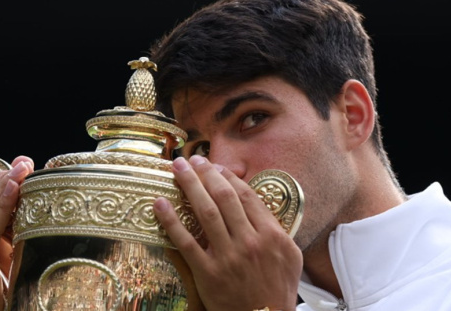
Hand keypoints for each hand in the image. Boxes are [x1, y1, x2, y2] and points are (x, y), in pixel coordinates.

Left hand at [154, 155, 302, 310]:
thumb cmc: (278, 291)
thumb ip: (276, 229)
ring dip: (190, 187)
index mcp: (272, 235)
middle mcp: (250, 242)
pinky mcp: (208, 274)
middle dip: (206, 174)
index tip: (216, 167)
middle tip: (193, 160)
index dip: (228, 178)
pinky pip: (186, 243)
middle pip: (224, 198)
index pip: (246, 196)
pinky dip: (171, 222)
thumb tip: (259, 205)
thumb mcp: (290, 257)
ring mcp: (228, 258)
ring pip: (206, 213)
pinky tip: (160, 205)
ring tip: (177, 169)